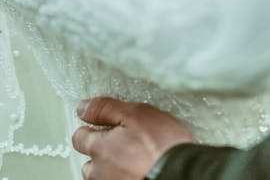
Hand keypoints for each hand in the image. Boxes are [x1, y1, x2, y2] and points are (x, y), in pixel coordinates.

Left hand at [73, 96, 193, 179]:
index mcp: (100, 149)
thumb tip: (82, 107)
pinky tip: (139, 170)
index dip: (91, 128)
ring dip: (111, 169)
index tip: (104, 125)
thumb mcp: (136, 114)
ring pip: (102, 177)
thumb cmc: (163, 145)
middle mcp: (100, 173)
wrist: (181, 174)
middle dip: (101, 153)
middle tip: (125, 144)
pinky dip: (124, 176)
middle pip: (89, 162)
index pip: (79, 137)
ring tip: (134, 160)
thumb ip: (105, 109)